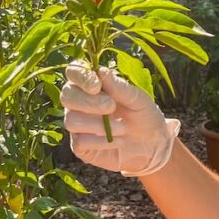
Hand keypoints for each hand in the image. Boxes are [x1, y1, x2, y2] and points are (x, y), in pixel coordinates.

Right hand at [61, 64, 179, 176]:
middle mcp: (79, 103)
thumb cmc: (144, 115)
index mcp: (92, 85)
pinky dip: (101, 141)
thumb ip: (119, 87)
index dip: (81, 77)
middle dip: (88, 102)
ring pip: (71, 120)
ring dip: (98, 124)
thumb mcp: (137, 99)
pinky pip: (80, 142)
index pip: (74, 72)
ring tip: (123, 128)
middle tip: (111, 106)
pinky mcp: (80, 146)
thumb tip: (101, 71)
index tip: (97, 86)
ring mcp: (78, 125)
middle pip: (66, 95)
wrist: (153, 145)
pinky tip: (118, 141)